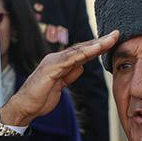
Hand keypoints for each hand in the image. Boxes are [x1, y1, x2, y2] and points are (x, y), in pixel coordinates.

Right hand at [0, 30, 119, 125]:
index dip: (97, 46)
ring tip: (110, 39)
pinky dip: (84, 53)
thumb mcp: (60, 85)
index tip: (111, 42)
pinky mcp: (51, 68)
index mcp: (60, 62)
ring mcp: (53, 62)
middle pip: (83, 47)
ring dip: (96, 44)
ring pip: (79, 50)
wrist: (25, 106)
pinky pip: (71, 59)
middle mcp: (57, 58)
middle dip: (101, 41)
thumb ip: (70, 75)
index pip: (82, 52)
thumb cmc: (40, 97)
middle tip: (116, 34)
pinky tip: (95, 49)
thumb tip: (81, 67)